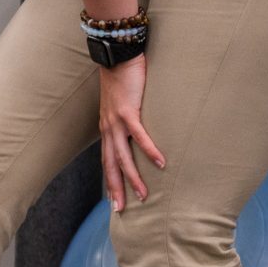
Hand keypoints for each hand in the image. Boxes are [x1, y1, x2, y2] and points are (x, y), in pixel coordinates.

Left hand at [97, 54, 168, 210]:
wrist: (117, 55)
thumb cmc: (123, 78)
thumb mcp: (122, 104)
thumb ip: (129, 119)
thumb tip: (139, 130)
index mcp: (107, 128)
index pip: (107, 161)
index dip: (110, 181)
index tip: (113, 201)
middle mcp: (108, 128)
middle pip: (111, 165)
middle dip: (116, 189)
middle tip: (121, 211)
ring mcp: (116, 121)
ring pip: (123, 156)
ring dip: (134, 177)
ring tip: (144, 195)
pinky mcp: (128, 111)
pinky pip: (139, 135)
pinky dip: (149, 150)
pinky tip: (160, 164)